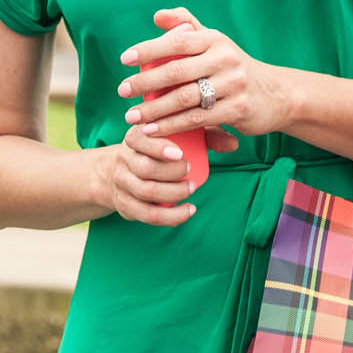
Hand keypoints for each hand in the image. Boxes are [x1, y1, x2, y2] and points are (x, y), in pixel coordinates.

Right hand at [91, 125, 205, 226]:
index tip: (180, 153)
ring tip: (191, 188)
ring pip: (147, 192)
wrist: (119, 170)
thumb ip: (204, 136)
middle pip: (145, 168)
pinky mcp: (126, 205)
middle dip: (171, 172)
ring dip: (173, 193)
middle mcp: (124, 159)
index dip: (159, 148)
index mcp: (134, 137)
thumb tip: (233, 143)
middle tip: (190, 171)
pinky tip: (189, 210)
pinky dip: (172, 216)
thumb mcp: (173, 136)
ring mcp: (123, 184)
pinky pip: (149, 215)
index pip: (141, 140)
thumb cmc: (157, 149)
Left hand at [117, 7, 279, 143]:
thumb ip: (186, 26)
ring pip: (184, 98)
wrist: (276, 94)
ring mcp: (233, 84)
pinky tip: (153, 129)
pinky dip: (171, 125)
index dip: (148, 49)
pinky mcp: (237, 109)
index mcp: (215, 39)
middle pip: (176, 71)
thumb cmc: (233, 67)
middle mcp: (225, 58)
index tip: (125, 60)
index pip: (176, 41)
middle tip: (122, 91)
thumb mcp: (214, 42)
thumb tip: (157, 15)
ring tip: (132, 116)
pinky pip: (196, 119)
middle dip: (144, 82)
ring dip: (154, 109)